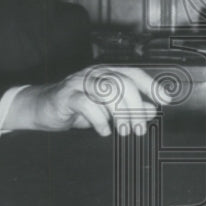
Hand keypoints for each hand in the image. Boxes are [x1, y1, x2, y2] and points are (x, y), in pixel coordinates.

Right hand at [4, 66, 164, 136]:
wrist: (40, 107)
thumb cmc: (76, 106)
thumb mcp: (106, 108)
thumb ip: (128, 107)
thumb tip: (152, 110)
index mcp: (107, 73)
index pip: (134, 74)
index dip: (151, 86)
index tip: (165, 101)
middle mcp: (95, 73)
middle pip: (123, 83)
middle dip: (135, 107)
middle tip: (140, 129)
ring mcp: (79, 82)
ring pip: (107, 90)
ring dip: (119, 113)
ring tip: (123, 132)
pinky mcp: (65, 96)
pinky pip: (86, 103)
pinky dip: (98, 119)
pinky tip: (103, 131)